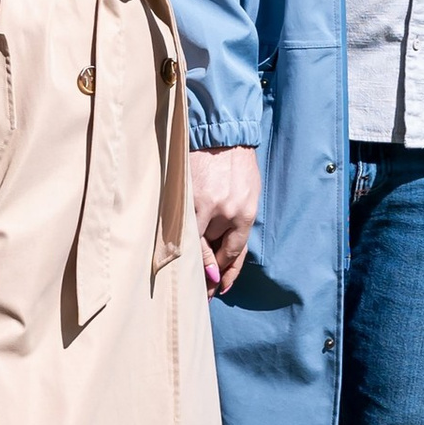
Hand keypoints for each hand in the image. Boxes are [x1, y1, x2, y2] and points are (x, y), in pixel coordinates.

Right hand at [189, 145, 259, 292]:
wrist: (222, 133)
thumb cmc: (237, 164)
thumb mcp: (249, 194)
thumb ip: (238, 224)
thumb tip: (223, 257)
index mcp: (245, 212)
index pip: (233, 252)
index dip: (225, 272)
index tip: (219, 286)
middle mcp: (225, 211)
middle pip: (212, 251)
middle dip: (207, 273)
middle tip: (202, 291)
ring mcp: (202, 203)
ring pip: (194, 241)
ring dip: (191, 257)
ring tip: (185, 271)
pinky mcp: (184, 194)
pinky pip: (180, 226)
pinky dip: (178, 239)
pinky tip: (174, 249)